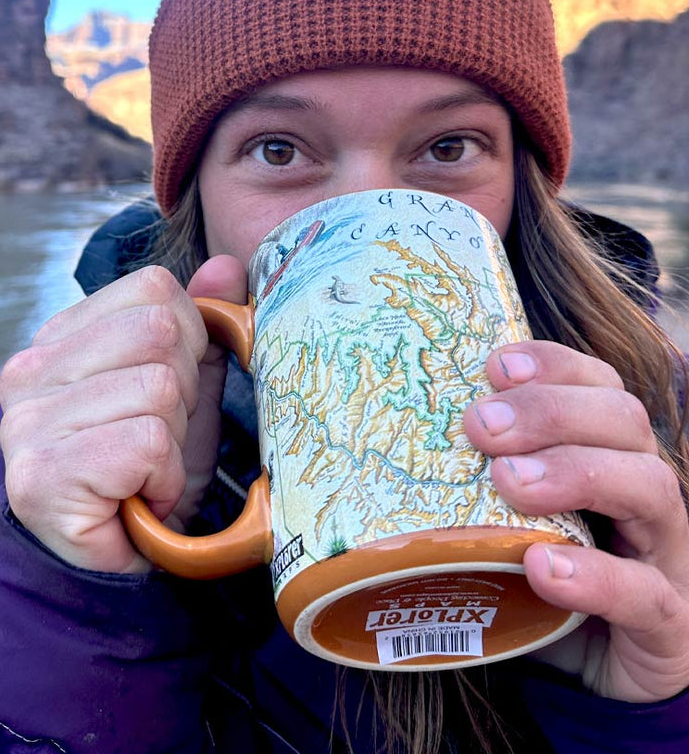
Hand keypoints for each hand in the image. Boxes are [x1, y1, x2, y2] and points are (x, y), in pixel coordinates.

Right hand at [0, 255, 246, 573]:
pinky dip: (162, 477)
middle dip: (184, 395)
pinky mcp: (39, 472)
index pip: (154, 290)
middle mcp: (30, 368)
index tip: (170, 394)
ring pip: (157, 389)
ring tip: (144, 472)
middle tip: (157, 441)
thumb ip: (200, 325)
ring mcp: (26, 420)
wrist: (109, 565)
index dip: (188, 341)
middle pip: (159, 334)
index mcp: (61, 336)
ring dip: (174, 444)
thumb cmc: (144, 472)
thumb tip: (227, 266)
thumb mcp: (183, 390)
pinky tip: (136, 498)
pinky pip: (146, 443)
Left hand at [464, 340, 688, 701]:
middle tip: (480, 425)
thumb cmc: (528, 575)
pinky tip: (541, 566)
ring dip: (575, 472)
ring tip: (508, 481)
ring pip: (651, 488)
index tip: (495, 366)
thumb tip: (380, 427)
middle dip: (550, 411)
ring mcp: (663, 556)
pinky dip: (595, 576)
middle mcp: (642, 490)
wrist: (585, 676)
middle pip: (624, 421)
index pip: (598, 385)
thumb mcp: (496, 513)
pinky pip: (647, 595)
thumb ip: (464, 472)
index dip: (554, 365)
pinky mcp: (666, 625)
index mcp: (606, 451)